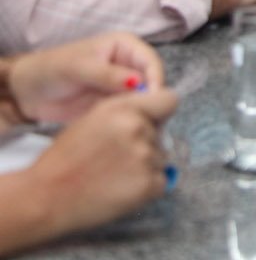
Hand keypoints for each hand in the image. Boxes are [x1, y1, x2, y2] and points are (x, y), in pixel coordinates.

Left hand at [7, 34, 164, 123]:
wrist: (28, 92)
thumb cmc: (52, 70)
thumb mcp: (79, 68)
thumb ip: (109, 75)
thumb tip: (139, 82)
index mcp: (125, 46)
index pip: (151, 61)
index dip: (156, 80)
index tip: (153, 100)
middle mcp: (129, 64)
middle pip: (153, 81)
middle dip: (152, 97)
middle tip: (146, 117)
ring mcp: (123, 86)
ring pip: (145, 98)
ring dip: (142, 110)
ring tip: (134, 124)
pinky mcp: (115, 104)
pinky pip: (131, 112)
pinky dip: (130, 119)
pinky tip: (124, 126)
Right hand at [27, 89, 177, 238]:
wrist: (45, 197)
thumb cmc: (64, 160)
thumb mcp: (91, 120)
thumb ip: (125, 112)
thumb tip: (154, 115)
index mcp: (123, 108)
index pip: (169, 100)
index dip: (161, 112)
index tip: (154, 122)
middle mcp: (138, 128)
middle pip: (161, 134)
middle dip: (145, 144)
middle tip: (116, 159)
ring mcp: (145, 157)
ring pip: (160, 158)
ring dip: (145, 166)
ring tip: (113, 176)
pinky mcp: (148, 184)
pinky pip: (161, 182)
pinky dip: (146, 187)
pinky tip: (120, 190)